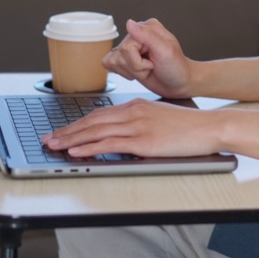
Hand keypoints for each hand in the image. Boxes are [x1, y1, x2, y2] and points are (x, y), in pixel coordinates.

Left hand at [43, 98, 221, 157]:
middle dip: (67, 131)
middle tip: (49, 138)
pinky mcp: (143, 140)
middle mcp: (133, 112)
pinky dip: (89, 147)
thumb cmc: (189, 126)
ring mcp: (137, 126)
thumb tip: (124, 136)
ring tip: (55, 145)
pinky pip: (109, 143)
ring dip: (71, 139)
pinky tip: (76, 151)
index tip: (62, 131)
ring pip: (96, 131)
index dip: (78, 123)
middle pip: (92, 121)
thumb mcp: (160, 118)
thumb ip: (140, 124)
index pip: (99, 114)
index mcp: (136, 106)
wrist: (209, 126)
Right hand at [103, 18, 195, 97]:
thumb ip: (147, 36)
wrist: (180, 84)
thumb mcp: (166, 51)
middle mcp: (137, 35)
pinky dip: (123, 73)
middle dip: (136, 67)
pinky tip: (137, 72)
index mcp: (148, 28)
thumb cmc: (177, 68)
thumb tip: (129, 23)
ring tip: (147, 69)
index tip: (153, 62)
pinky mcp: (126, 59)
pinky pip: (109, 64)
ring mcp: (131, 47)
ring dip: (132, 71)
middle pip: (120, 54)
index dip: (138, 60)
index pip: (127, 45)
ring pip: (114, 61)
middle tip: (152, 67)